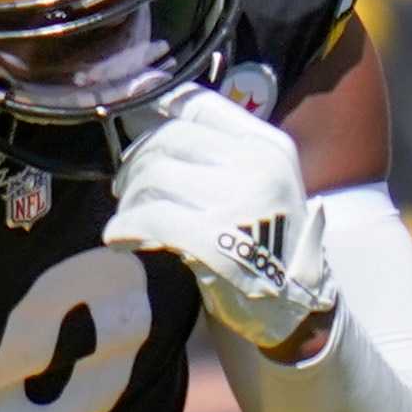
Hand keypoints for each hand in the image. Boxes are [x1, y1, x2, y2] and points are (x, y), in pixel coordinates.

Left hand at [102, 84, 334, 354]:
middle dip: (136, 161)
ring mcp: (238, 202)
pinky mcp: (214, 240)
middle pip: (171, 139)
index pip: (202, 105)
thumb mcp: (264, 183)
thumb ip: (222, 153)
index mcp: (269, 146)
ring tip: (126, 216)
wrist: (293, 306)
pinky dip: (125, 227)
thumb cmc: (267, 243)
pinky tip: (118, 237)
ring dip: (129, 198)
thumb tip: (152, 121)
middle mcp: (257, 165)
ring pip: (156, 176)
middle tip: (124, 186)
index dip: (158, 109)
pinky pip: (151, 219)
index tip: (135, 122)